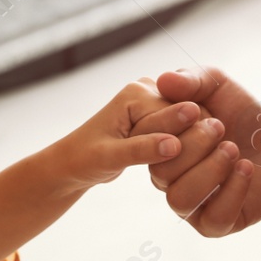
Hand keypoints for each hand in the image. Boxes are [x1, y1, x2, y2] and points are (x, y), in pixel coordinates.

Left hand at [50, 79, 198, 192]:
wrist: (73, 164)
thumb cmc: (84, 159)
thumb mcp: (110, 157)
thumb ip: (142, 149)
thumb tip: (175, 145)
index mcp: (136, 92)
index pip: (177, 114)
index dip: (178, 143)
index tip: (166, 165)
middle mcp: (148, 91)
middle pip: (186, 119)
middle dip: (179, 147)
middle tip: (159, 169)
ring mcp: (154, 105)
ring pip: (187, 128)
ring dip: (179, 151)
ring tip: (159, 168)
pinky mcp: (157, 119)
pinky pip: (181, 135)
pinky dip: (176, 152)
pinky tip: (166, 164)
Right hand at [137, 67, 260, 236]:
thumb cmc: (242, 116)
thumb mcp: (217, 86)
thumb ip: (192, 79)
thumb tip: (164, 80)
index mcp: (160, 145)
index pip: (143, 140)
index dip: (165, 124)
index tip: (196, 108)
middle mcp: (167, 177)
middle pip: (160, 172)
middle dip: (193, 146)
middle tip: (220, 127)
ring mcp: (189, 203)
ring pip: (180, 199)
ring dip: (210, 171)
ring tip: (233, 150)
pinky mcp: (214, 223)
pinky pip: (212, 218)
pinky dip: (232, 191)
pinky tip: (247, 168)